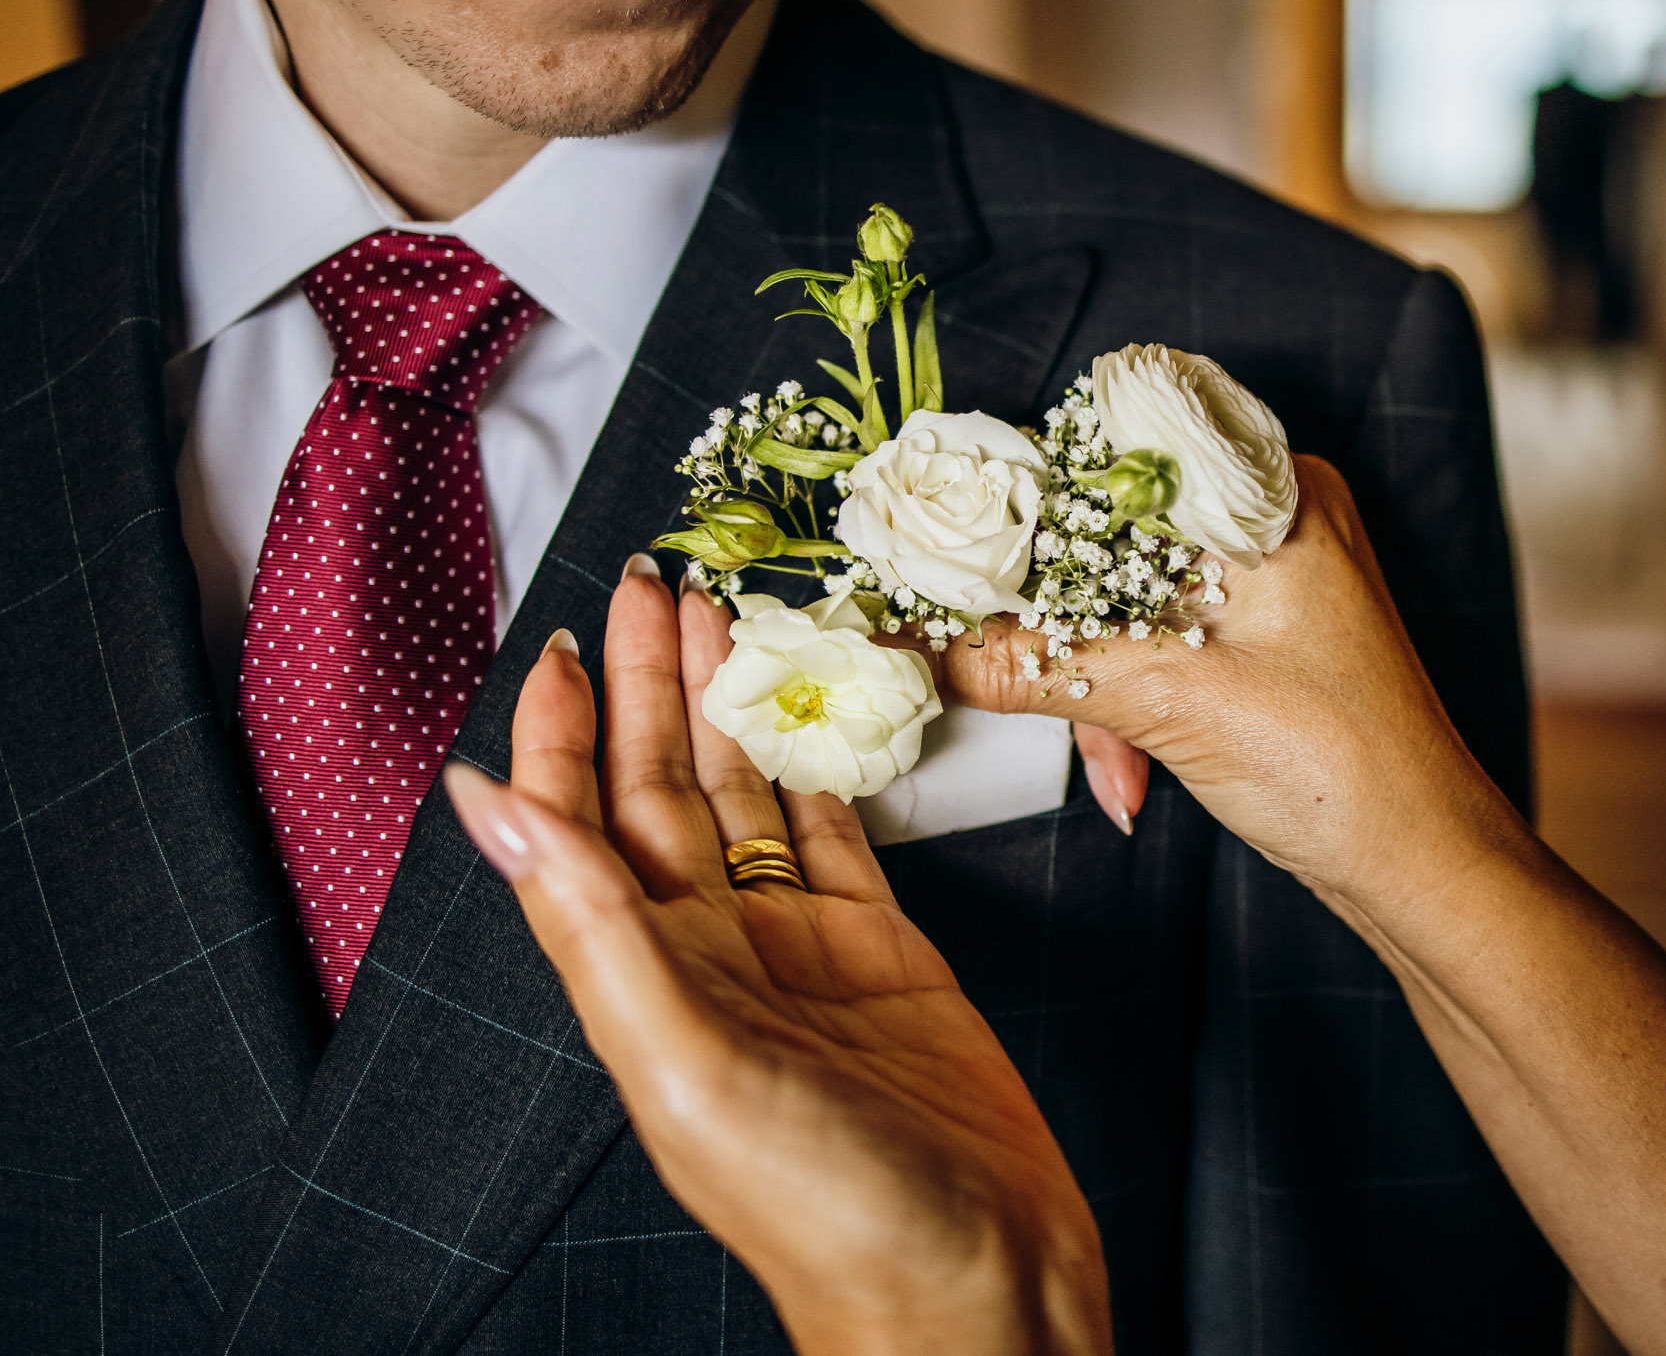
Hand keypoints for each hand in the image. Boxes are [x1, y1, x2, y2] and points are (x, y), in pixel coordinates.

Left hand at [444, 557, 1110, 1355]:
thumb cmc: (831, 1213)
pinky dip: (827, 766)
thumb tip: (487, 807)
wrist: (975, 1285)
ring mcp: (800, 952)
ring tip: (730, 619)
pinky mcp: (885, 956)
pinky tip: (820, 716)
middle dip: (650, 684)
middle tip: (659, 584)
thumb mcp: (687, 1064)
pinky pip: (839, 834)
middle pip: (663, 789)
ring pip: (751, 799)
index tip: (563, 637)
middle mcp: (713, 955)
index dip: (560, 730)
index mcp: (647, 978)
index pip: (578, 824)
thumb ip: (591, 927)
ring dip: (732, 708)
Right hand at [930, 457, 1512, 900]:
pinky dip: (1131, 706)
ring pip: (1127, 602)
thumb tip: (919, 643)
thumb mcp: (1172, 703)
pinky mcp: (1257, 641)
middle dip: (1058, 623)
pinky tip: (1130, 777)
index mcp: (1273, 492)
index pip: (1116, 460)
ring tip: (1110, 762)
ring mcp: (1270, 580)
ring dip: (1095, 684)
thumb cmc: (1342, 769)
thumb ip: (1036, 664)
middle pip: (1110, 538)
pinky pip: (1158, 646)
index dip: (1026, 502)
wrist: (1423, 868)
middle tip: (990, 658)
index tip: (946, 548)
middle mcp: (1275, 516)